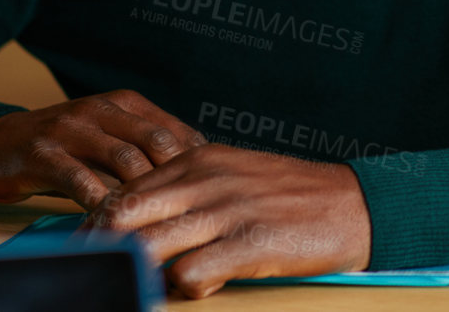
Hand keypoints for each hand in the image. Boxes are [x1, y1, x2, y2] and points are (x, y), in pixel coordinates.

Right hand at [0, 89, 207, 206]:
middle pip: (156, 140)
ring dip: (141, 192)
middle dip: (175, 175)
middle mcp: (102, 109)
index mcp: (126, 103)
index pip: (175, 129)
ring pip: (122, 159)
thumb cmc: (65, 147)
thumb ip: (145, 147)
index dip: (195, 161)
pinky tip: (111, 219)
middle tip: (185, 207)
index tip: (206, 189)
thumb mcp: (109, 136)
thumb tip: (196, 172)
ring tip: (153, 218)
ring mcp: (72, 128)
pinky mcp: (43, 152)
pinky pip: (80, 179)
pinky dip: (99, 202)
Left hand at [87, 143, 371, 298]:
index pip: (122, 191)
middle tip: (103, 275)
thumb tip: (136, 222)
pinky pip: (188, 275)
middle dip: (99, 251)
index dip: (96, 228)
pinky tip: (207, 285)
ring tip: (150, 285)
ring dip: (138, 274)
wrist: (355, 204)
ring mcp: (228, 211)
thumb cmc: (292, 196)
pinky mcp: (250, 243)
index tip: (92, 253)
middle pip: (120, 215)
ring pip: (145, 247)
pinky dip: (184, 289)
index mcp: (199, 160)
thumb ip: (188, 191)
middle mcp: (207, 180)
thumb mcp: (235, 175)